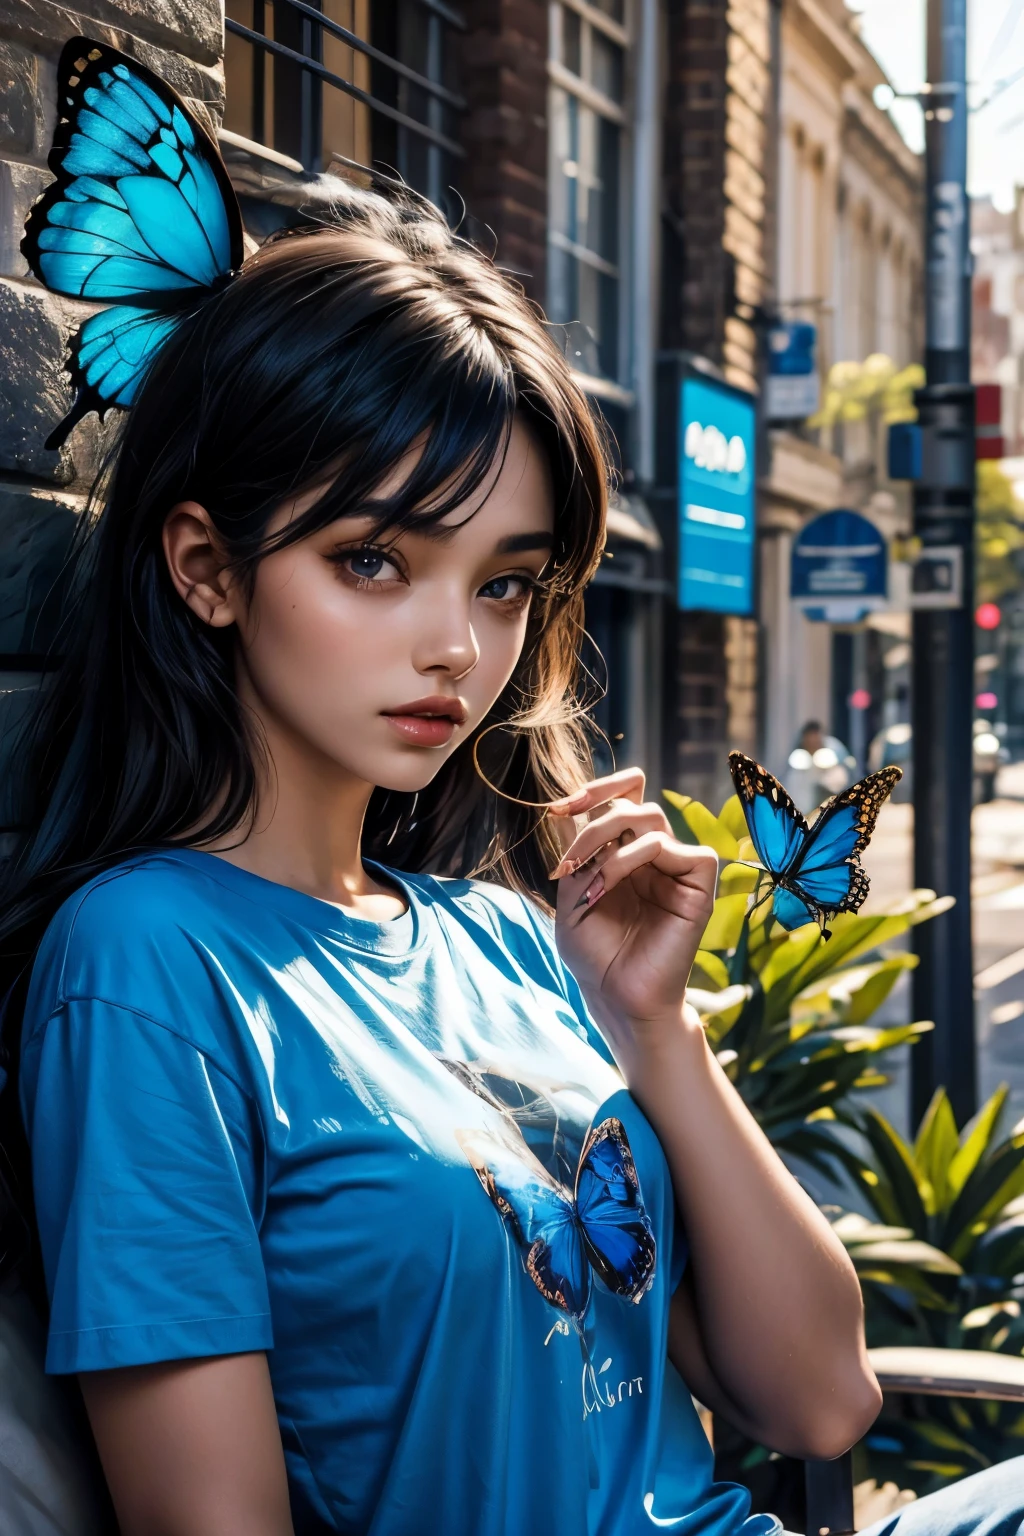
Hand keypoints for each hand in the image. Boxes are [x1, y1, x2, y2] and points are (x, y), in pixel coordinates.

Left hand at [548, 767, 717, 1060]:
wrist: (618, 999)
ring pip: (648, 815)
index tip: (558, 806)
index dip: (596, 789)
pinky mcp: (697, 883)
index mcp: (626, 852)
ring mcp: (677, 866)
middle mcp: (654, 854)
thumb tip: (571, 810)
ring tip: (583, 880)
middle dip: (591, 821)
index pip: (625, 796)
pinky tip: (607, 887)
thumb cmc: (595, 955)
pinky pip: (667, 845)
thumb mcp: (571, 896)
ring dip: (603, 839)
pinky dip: (629, 858)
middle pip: (631, 802)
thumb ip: (578, 853)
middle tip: (567, 862)